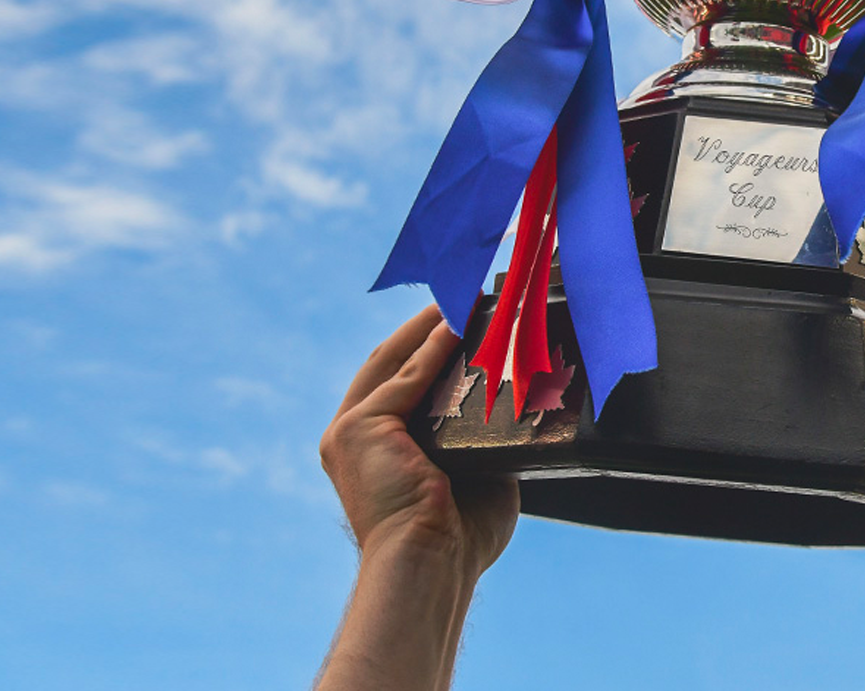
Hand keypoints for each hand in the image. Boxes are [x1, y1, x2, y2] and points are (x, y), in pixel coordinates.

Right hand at [319, 304, 519, 572]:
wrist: (432, 565)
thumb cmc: (458, 538)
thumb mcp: (475, 475)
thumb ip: (482, 439)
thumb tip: (515, 406)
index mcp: (373, 451)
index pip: (397, 385)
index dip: (425, 350)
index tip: (460, 323)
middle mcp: (350, 438)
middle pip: (388, 365)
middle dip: (423, 330)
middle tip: (462, 299)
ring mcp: (349, 432)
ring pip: (392, 363)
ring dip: (427, 329)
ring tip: (462, 300)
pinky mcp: (357, 429)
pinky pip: (402, 378)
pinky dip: (429, 349)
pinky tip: (454, 326)